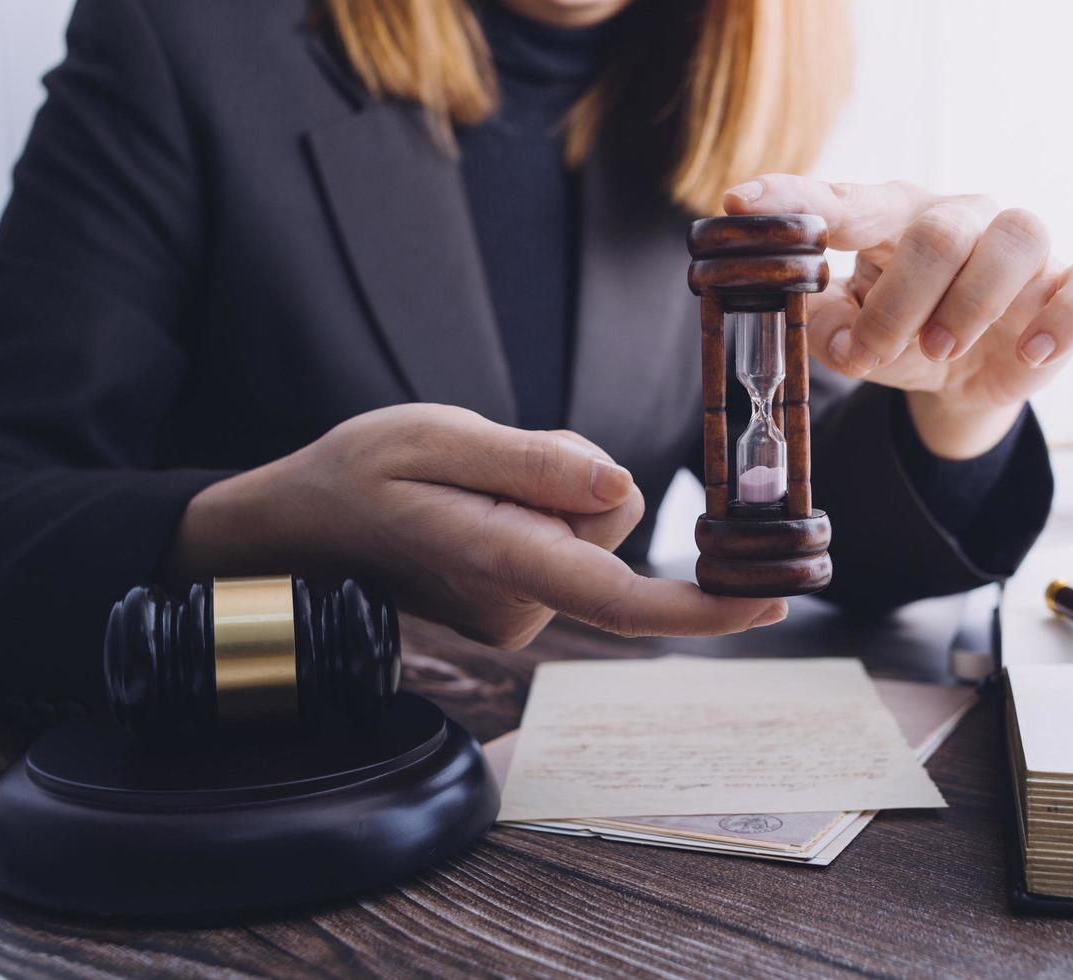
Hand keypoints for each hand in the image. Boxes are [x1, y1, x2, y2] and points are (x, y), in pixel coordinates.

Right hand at [167, 404, 784, 647]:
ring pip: (594, 525)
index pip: (621, 599)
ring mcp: (520, 609)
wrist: (301, 526)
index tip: (771, 600)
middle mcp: (522, 601)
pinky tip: (486, 499)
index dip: (702, 606)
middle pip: (615, 521)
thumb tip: (621, 486)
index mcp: (503, 560)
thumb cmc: (358, 475)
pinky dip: (544, 506)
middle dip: (579, 473)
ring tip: (480, 477)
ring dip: (557, 487)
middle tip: (499, 455)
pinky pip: (571, 537)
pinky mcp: (520, 602)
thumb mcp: (433, 438)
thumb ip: (529, 464)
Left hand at [723, 176, 1072, 458]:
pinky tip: (1030, 354)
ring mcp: (1023, 251)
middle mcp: (962, 219)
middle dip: (897, 302)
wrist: (969, 378)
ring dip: (972, 301)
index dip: (792, 200)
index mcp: (895, 219)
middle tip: (870, 352)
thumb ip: (825, 329)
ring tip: (941, 350)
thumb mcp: (853, 336)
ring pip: (1017, 236)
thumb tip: (823, 333)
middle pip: (938, 229)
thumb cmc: (903, 333)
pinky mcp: (1071, 289)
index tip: (740, 206)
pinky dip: (1065, 319)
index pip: (843, 201)